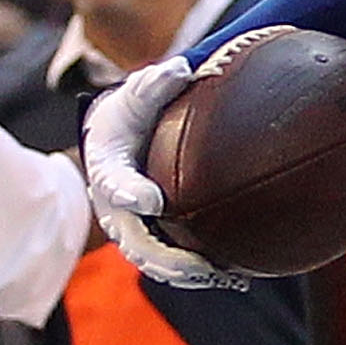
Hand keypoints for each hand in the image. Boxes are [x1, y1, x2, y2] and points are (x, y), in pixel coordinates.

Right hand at [80, 56, 234, 288]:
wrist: (116, 141)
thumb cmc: (129, 117)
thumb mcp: (135, 95)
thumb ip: (155, 84)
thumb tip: (182, 69)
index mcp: (108, 168)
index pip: (113, 184)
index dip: (129, 193)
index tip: (151, 200)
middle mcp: (115, 208)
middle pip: (135, 242)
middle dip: (167, 257)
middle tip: (201, 263)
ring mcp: (132, 229)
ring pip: (155, 262)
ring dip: (187, 274)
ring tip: (226, 276)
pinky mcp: (152, 240)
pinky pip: (171, 264)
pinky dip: (199, 273)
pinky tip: (237, 275)